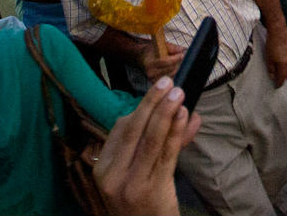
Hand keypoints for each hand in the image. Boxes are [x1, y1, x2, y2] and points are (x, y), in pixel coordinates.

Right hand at [95, 77, 200, 215]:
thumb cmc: (143, 202)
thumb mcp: (139, 173)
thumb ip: (160, 143)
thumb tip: (183, 113)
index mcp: (103, 170)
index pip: (120, 131)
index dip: (140, 109)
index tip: (157, 91)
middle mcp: (113, 176)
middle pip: (133, 130)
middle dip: (151, 103)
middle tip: (167, 83)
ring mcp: (131, 183)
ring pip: (150, 140)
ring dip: (166, 113)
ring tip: (178, 94)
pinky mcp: (152, 189)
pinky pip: (166, 154)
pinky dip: (176, 132)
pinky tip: (184, 116)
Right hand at [142, 40, 185, 79]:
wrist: (143, 58)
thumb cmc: (154, 51)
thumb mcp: (161, 46)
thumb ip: (172, 47)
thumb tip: (181, 49)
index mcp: (150, 62)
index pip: (166, 62)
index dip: (176, 58)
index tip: (182, 54)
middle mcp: (151, 72)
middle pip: (171, 69)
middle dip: (178, 63)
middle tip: (180, 58)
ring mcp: (153, 79)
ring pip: (172, 75)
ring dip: (176, 68)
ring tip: (175, 62)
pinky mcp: (157, 83)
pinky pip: (170, 80)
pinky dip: (173, 74)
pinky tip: (171, 68)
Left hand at [265, 25, 286, 86]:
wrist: (278, 28)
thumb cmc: (271, 42)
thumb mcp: (268, 57)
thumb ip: (271, 68)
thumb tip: (272, 76)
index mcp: (284, 64)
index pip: (283, 77)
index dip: (279, 82)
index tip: (277, 86)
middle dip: (283, 76)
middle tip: (279, 78)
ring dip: (286, 68)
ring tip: (281, 69)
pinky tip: (284, 58)